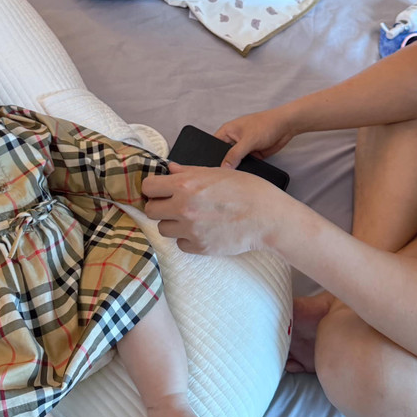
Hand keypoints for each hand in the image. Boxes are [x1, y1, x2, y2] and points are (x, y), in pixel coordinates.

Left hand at [143, 162, 281, 254]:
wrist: (268, 216)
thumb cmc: (247, 189)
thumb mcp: (217, 172)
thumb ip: (189, 172)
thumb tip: (170, 169)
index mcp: (185, 185)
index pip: (148, 187)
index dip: (153, 188)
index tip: (160, 190)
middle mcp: (183, 208)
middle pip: (150, 211)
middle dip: (160, 206)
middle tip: (174, 205)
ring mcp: (190, 230)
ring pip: (164, 229)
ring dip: (173, 223)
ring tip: (192, 217)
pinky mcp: (200, 247)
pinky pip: (181, 244)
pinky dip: (188, 238)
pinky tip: (203, 230)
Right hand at [214, 107, 293, 168]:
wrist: (286, 126)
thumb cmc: (266, 124)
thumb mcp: (247, 140)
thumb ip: (234, 154)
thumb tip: (224, 167)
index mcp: (227, 131)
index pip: (213, 146)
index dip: (211, 156)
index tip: (212, 168)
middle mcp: (233, 139)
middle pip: (223, 155)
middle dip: (225, 164)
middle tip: (223, 174)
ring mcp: (243, 147)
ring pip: (235, 161)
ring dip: (236, 167)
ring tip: (235, 174)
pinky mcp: (252, 154)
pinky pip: (245, 164)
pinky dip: (246, 169)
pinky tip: (245, 173)